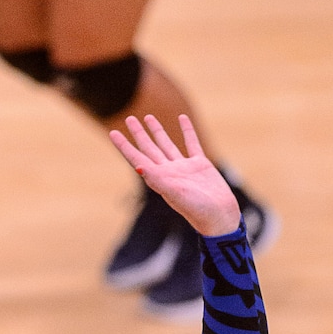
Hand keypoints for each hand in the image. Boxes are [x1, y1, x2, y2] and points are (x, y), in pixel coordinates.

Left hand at [109, 114, 240, 236]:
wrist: (220, 217)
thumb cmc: (196, 209)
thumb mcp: (174, 193)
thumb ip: (156, 179)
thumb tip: (138, 167)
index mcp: (159, 177)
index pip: (137, 158)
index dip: (124, 146)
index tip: (112, 132)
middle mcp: (168, 171)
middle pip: (149, 148)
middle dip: (139, 134)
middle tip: (129, 118)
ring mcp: (184, 167)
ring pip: (167, 144)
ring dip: (157, 131)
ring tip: (148, 117)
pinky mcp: (201, 165)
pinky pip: (191, 143)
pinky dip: (187, 130)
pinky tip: (182, 118)